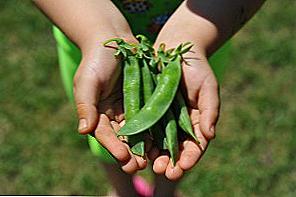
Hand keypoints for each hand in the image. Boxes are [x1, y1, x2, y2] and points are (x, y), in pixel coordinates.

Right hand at [74, 35, 146, 173]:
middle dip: (131, 153)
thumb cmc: (96, 60)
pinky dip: (157, 129)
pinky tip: (164, 140)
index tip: (123, 157)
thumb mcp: (87, 82)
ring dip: (146, 146)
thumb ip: (86, 106)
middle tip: (139, 166)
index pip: (106, 134)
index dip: (114, 146)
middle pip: (124, 138)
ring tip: (154, 160)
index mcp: (99, 114)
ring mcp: (132, 109)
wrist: (113, 39)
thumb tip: (84, 131)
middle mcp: (116, 115)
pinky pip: (152, 117)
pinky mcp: (146, 101)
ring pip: (140, 132)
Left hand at [149, 41, 219, 180]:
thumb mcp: (208, 87)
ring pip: (158, 142)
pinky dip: (142, 139)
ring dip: (154, 155)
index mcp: (197, 122)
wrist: (177, 49)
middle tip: (163, 171)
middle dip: (170, 162)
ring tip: (148, 164)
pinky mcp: (148, 111)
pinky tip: (137, 147)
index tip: (183, 166)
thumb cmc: (197, 68)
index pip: (195, 145)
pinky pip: (144, 128)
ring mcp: (163, 119)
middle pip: (175, 149)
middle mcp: (179, 124)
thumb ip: (211, 111)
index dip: (190, 157)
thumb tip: (209, 136)